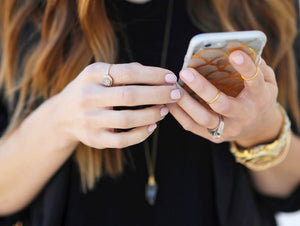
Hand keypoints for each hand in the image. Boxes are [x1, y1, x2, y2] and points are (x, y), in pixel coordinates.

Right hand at [53, 62, 179, 148]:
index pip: (128, 72)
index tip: (171, 77)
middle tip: (176, 94)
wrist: (61, 116)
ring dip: (152, 114)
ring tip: (165, 109)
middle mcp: (87, 96)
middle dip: (158, 94)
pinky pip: (122, 140)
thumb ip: (125, 72)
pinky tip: (153, 126)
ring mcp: (89, 120)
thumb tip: (159, 76)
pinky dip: (141, 134)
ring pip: (127, 119)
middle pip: (129, 96)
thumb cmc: (90, 90)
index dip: (153, 74)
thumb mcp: (99, 74)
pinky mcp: (93, 139)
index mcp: (91, 75)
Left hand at [169, 50, 281, 146]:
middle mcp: (244, 115)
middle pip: (222, 104)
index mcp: (260, 98)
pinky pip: (193, 126)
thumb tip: (238, 48)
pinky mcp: (215, 137)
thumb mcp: (266, 81)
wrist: (258, 129)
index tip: (234, 54)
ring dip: (186, 103)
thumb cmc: (258, 97)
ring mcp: (229, 129)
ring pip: (204, 118)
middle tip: (185, 72)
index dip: (245, 68)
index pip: (254, 81)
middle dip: (202, 88)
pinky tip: (170, 101)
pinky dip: (179, 114)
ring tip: (173, 88)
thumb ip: (257, 66)